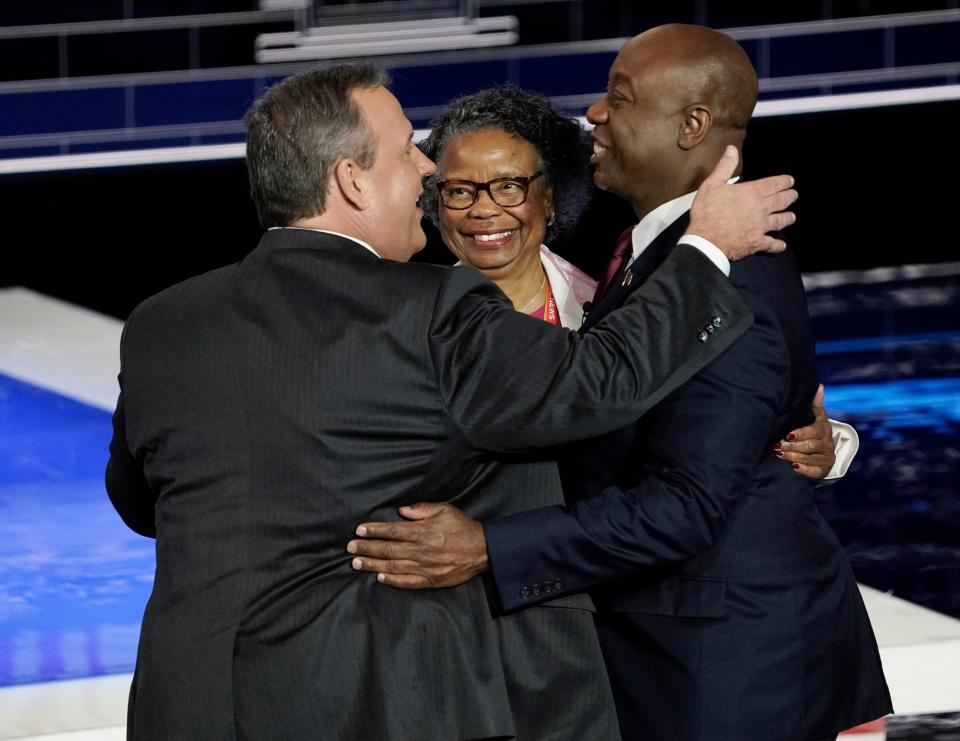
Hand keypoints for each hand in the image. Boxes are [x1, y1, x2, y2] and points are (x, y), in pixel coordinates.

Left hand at [347, 503, 488, 588]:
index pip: (391, 531)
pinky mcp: (430, 580)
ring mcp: (424, 567)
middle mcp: (420, 550)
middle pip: (387, 549)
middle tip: (350, 548)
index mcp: (422, 531)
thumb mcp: (444, 510)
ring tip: (356, 563)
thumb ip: (421, 510)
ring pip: (392, 566)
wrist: (482, 550)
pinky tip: (379, 578)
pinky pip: (407, 582)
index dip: (373, 530)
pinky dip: (392, 581)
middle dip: (366, 548)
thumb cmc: (462, 527)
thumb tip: (401, 511)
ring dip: (372, 565)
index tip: (359, 530)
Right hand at [686, 145, 797, 259]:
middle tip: (793, 195)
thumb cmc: (707, 211)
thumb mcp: (712, 184)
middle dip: (789, 197)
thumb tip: (732, 149)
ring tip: (791, 217)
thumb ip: (725, 166)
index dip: (784, 181)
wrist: (706, 240)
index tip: (790, 181)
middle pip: (782, 201)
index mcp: (752, 192)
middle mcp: (761, 208)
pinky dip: (778, 245)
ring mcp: (761, 227)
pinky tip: (781, 245)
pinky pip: (772, 244)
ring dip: (788, 218)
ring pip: (781, 221)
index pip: (774, 184)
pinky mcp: (757, 242)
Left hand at [774, 384, 835, 478]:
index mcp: (823, 428)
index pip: (814, 430)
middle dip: (792, 446)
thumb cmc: (812, 429)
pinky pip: (815, 471)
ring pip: (810, 458)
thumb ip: (815, 404)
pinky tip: (794, 467)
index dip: (801, 434)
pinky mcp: (824, 469)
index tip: (787, 435)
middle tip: (777, 446)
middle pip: (810, 446)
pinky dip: (804, 469)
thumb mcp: (814, 416)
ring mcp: (827, 456)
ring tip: (780, 454)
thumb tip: (819, 386)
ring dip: (794, 456)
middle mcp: (827, 442)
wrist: (821, 450)